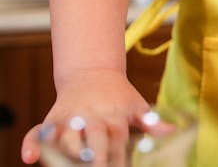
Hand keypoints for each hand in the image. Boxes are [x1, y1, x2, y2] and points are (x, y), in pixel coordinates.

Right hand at [22, 69, 149, 164]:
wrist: (92, 73)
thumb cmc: (119, 97)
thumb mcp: (137, 106)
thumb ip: (151, 121)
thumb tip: (172, 131)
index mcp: (114, 116)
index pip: (118, 139)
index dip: (119, 156)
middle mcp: (90, 117)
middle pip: (92, 137)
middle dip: (95, 154)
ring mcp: (69, 119)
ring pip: (64, 136)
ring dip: (66, 149)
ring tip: (71, 163)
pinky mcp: (51, 121)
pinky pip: (36, 132)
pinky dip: (31, 143)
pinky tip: (30, 159)